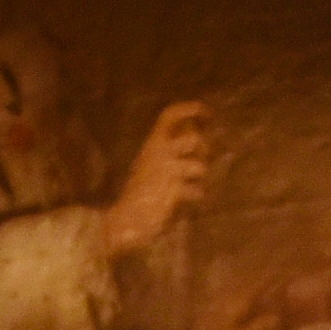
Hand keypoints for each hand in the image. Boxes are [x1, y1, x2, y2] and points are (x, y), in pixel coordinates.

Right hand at [96, 100, 216, 257]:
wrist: (124, 220)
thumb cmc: (141, 193)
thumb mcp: (151, 164)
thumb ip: (170, 150)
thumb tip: (198, 138)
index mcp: (152, 144)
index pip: (170, 116)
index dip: (191, 109)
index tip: (207, 112)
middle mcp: (158, 153)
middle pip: (193, 138)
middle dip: (205, 149)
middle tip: (203, 158)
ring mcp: (166, 172)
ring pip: (199, 165)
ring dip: (201, 174)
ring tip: (193, 182)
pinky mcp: (172, 191)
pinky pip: (196, 190)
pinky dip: (196, 194)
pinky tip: (190, 198)